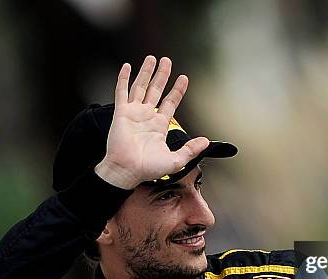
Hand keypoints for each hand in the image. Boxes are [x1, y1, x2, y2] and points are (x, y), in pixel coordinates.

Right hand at [95, 56, 209, 188]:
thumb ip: (191, 149)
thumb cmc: (148, 169)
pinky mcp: (121, 113)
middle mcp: (146, 117)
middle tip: (167, 61)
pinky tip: (127, 67)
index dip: (177, 90)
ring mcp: (133, 113)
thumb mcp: (176, 160)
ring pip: (141, 87)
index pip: (170, 102)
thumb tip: (206, 141)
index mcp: (159, 126)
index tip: (184, 78)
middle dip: (162, 75)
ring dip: (146, 72)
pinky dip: (123, 79)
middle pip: (156, 90)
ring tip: (152, 58)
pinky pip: (122, 92)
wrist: (128, 171)